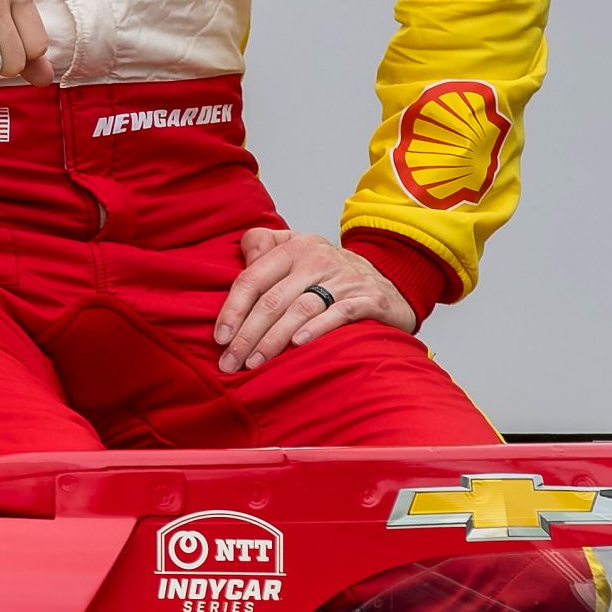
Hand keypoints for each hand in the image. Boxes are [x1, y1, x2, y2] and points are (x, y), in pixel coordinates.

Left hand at [213, 227, 414, 371]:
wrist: (391, 280)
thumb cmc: (330, 274)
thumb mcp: (298, 252)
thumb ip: (266, 249)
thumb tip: (243, 256)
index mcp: (294, 248)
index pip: (254, 277)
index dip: (233, 308)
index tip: (219, 337)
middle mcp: (318, 259)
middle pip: (273, 299)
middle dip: (247, 334)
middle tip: (231, 362)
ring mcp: (345, 278)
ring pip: (301, 309)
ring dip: (274, 339)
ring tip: (255, 364)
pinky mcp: (369, 299)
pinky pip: (339, 314)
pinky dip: (317, 329)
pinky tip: (298, 345)